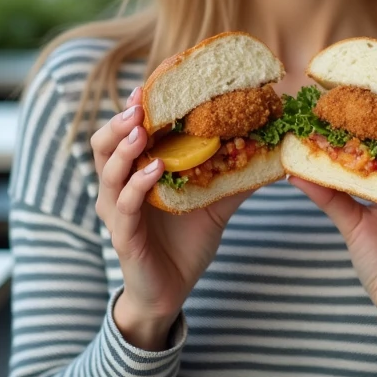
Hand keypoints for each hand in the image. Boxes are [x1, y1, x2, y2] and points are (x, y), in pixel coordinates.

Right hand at [91, 86, 251, 349]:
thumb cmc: (186, 241)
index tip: (150, 84)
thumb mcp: (214, 203)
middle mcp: (118, 187)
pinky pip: (124, 205)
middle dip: (120, 121)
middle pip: (104, 144)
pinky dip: (137, 185)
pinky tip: (154, 171)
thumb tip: (272, 152)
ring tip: (141, 129)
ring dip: (124, 147)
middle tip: (139, 103)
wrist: (171, 291)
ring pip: (108, 171)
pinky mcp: (123, 235)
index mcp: (136, 171)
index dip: (134, 107)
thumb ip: (234, 177)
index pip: (127, 131)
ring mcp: (117, 211)